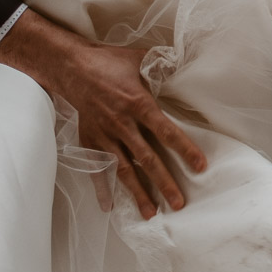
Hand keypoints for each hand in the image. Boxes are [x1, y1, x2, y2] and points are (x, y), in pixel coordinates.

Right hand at [0, 8, 205, 217]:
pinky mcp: (90, 140)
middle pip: (147, 158)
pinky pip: (97, 167)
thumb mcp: (141, 58)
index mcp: (139, 104)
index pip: (166, 132)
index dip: (184, 150)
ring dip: (138, 192)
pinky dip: (102, 188)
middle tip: (179, 204)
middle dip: (164, 182)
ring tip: (151, 213)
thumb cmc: (110, 62)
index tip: (200, 166)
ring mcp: (104, 135)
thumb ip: (164, 66)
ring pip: (124, 169)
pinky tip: (109, 206)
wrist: (71, 66)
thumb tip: (189, 65)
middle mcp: (122, 124)